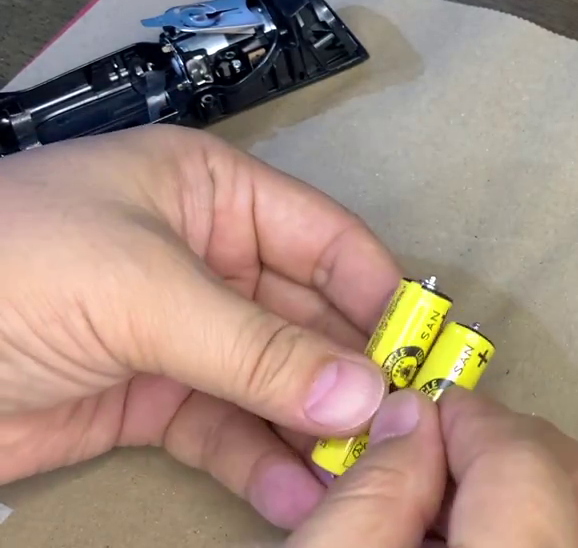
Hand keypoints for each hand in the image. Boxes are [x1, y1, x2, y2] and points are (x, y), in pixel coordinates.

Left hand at [0, 125, 401, 527]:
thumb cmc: (8, 268)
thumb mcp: (142, 292)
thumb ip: (257, 348)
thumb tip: (366, 395)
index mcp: (211, 194)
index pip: (328, 240)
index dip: (381, 296)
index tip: (425, 359)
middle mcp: (207, 258)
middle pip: (309, 319)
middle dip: (353, 375)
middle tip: (403, 434)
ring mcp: (178, 334)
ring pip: (274, 383)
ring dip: (315, 427)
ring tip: (362, 475)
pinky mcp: (147, 401)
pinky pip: (226, 430)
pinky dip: (262, 464)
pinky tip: (299, 495)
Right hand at [289, 388, 577, 547]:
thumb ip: (372, 494)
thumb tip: (414, 422)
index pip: (525, 468)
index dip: (474, 423)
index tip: (429, 414)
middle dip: (524, 447)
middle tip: (455, 443)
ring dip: (549, 490)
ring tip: (472, 495)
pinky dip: (562, 534)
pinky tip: (497, 537)